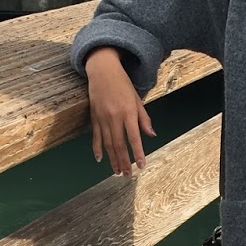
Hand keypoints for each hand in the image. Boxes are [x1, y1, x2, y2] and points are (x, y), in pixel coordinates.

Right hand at [84, 48, 154, 174]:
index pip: (134, 137)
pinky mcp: (94, 117)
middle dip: (124, 161)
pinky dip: (97, 148)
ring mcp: (102, 118)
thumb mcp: (137, 99)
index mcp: (128, 112)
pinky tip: (99, 159)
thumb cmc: (123, 84)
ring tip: (117, 171)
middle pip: (119, 144)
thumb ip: (144, 118)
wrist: (103, 71)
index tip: (141, 165)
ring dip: (112, 159)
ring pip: (107, 143)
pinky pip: (96, 136)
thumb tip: (151, 135)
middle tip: (127, 174)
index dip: (138, 153)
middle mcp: (114, 117)